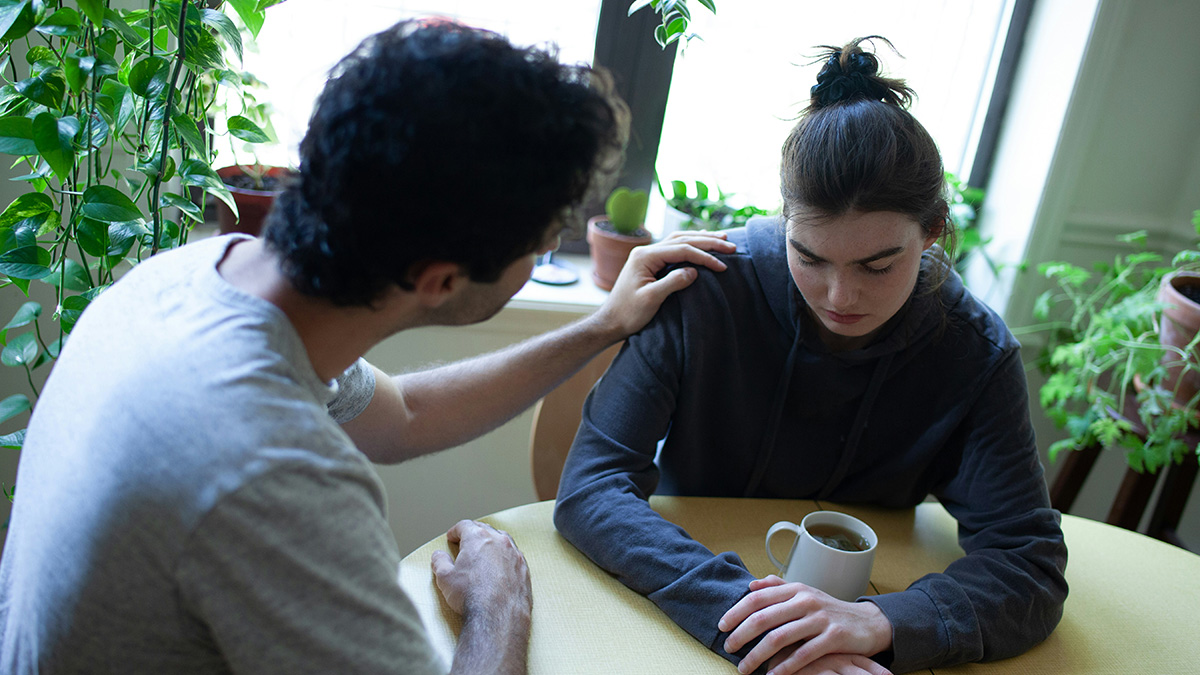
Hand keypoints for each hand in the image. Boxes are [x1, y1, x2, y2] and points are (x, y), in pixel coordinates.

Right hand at [431, 519, 530, 619]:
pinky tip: (500, 569)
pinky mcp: (524, 569)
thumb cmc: (471, 596)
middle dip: (474, 534)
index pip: (465, 525)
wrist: (497, 616)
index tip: (452, 537)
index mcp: (478, 538)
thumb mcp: (445, 578)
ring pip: (503, 541)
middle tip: (466, 542)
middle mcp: (499, 541)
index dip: (456, 531)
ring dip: (492, 544)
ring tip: (484, 554)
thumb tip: (438, 556)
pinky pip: (514, 557)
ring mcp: (515, 555)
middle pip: (485, 529)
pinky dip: (505, 559)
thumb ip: (440, 562)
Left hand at [592, 230, 734, 338]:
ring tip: (720, 240)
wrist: (611, 322)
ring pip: (678, 240)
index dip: (704, 257)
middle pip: (682, 239)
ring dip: (700, 239)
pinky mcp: (650, 264)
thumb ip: (672, 282)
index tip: (723, 266)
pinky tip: (700, 244)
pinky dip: (690, 245)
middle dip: (707, 242)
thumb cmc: (628, 313)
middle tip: (730, 245)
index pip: (682, 250)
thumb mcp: (651, 299)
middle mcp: (646, 251)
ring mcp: (647, 256)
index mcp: (645, 256)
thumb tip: (694, 271)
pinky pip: (673, 249)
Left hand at [719, 576, 892, 674]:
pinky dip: (785, 667)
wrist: (868, 623)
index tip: (722, 626)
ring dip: (757, 655)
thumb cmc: (829, 610)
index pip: (757, 598)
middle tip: (728, 648)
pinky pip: (803, 654)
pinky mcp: (834, 637)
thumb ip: (778, 588)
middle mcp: (806, 601)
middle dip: (741, 635)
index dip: (736, 612)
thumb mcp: (805, 593)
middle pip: (764, 618)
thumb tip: (751, 585)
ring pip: (779, 637)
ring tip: (744, 668)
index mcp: (795, 589)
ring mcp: (820, 618)